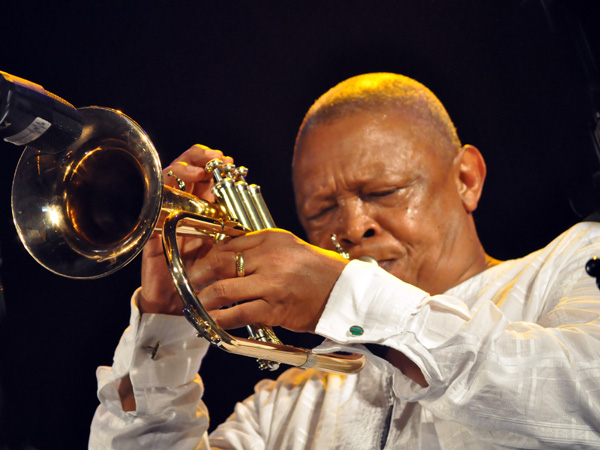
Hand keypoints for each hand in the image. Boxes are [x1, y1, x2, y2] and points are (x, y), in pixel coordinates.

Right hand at [140, 144, 232, 314]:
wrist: (183, 297)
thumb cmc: (205, 271)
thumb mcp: (223, 243)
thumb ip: (229, 222)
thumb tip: (244, 196)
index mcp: (201, 206)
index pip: (204, 174)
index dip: (213, 163)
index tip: (228, 163)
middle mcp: (182, 205)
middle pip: (185, 169)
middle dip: (199, 157)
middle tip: (215, 159)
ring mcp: (166, 212)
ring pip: (168, 179)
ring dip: (184, 169)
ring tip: (200, 170)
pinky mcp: (153, 226)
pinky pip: (154, 202)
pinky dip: (164, 191)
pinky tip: (176, 190)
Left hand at [193, 229, 348, 332]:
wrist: (342, 293)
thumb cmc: (315, 271)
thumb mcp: (287, 247)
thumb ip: (259, 248)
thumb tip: (227, 256)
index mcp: (271, 239)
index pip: (227, 245)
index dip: (206, 258)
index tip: (195, 267)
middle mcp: (269, 258)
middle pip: (219, 264)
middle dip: (197, 277)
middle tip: (187, 285)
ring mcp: (270, 284)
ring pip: (223, 291)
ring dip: (204, 300)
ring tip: (197, 304)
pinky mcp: (274, 308)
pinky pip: (238, 314)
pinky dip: (220, 320)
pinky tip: (212, 322)